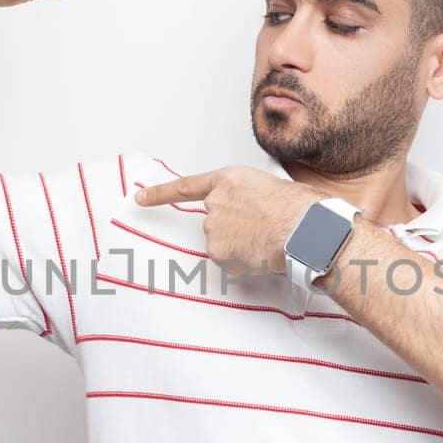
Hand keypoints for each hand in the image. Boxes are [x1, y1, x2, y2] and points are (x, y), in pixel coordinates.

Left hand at [133, 165, 337, 273]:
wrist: (304, 227)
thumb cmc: (299, 207)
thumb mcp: (270, 187)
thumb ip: (249, 198)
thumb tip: (255, 216)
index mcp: (228, 179)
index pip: (185, 187)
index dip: (160, 194)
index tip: (139, 198)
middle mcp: (214, 203)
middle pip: (215, 222)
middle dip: (235, 229)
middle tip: (264, 229)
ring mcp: (212, 228)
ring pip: (222, 243)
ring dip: (241, 245)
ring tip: (267, 239)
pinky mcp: (217, 252)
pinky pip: (228, 262)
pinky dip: (242, 262)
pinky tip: (261, 254)